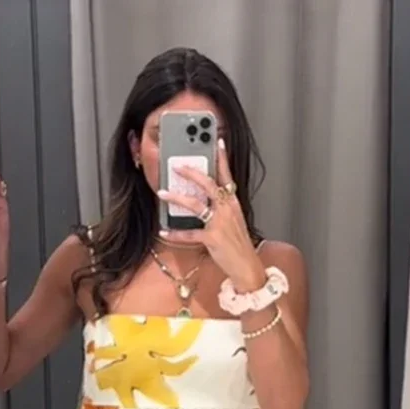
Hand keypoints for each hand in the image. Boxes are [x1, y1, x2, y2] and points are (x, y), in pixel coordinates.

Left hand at [157, 139, 263, 290]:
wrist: (247, 266)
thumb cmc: (238, 245)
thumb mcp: (234, 222)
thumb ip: (222, 209)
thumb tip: (205, 201)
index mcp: (233, 204)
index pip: (228, 176)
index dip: (222, 158)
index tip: (218, 141)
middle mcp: (227, 210)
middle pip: (208, 184)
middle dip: (191, 173)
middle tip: (177, 166)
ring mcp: (220, 223)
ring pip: (195, 204)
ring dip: (177, 198)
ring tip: (162, 194)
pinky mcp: (212, 238)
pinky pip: (190, 233)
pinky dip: (175, 233)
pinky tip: (164, 232)